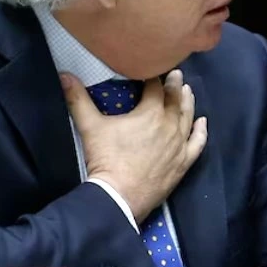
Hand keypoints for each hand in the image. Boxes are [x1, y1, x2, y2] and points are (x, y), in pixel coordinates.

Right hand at [62, 69, 207, 223]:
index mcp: (151, 112)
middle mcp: (170, 124)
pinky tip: (202, 122)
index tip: (152, 70)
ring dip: (187, 102)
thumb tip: (64, 75)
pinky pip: (198, 143)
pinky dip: (201, 131)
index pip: (155, 87)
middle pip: (175, 100)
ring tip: (187, 91)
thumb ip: (78, 99)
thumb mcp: (90, 127)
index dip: (154, 77)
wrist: (119, 196)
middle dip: (174, 86)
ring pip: (187, 118)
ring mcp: (180, 144)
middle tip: (176, 75)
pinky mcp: (183, 162)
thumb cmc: (106, 159)